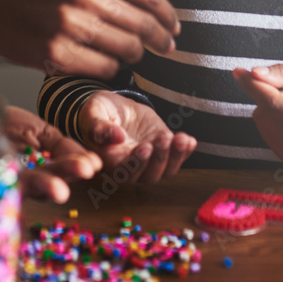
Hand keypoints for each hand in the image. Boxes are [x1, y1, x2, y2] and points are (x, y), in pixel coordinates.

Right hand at [0, 0, 179, 80]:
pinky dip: (110, 68)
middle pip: (144, 27)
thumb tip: (156, 8)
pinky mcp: (59, 54)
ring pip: (129, 51)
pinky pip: (106, 69)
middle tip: (166, 48)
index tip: (175, 28)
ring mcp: (73, 25)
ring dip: (133, 56)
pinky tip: (102, 62)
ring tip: (127, 54)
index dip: (168, 16)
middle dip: (160, 41)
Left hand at [3, 105, 101, 202]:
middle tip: (84, 170)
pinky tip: (29, 184)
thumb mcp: (37, 129)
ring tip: (61, 190)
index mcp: (44, 164)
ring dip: (46, 188)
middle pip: (50, 179)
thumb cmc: (3, 122)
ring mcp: (8, 181)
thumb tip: (86, 158)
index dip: (78, 165)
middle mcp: (28, 177)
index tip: (94, 163)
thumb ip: (59, 144)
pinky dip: (15, 187)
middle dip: (67, 174)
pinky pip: (3, 187)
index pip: (64, 167)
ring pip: (30, 187)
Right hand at [76, 91, 194, 183]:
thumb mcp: (93, 114)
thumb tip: (117, 136)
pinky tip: (189, 141)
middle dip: (159, 157)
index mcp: (111, 162)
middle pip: (149, 174)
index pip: (126, 172)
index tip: (144, 147)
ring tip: (181, 139)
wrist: (113, 107)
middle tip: (163, 138)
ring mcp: (150, 159)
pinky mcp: (163, 149)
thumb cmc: (98, 113)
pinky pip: (177, 157)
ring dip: (176, 156)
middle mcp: (131, 167)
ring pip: (166, 169)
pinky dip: (186, 151)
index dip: (137, 163)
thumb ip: (99, 127)